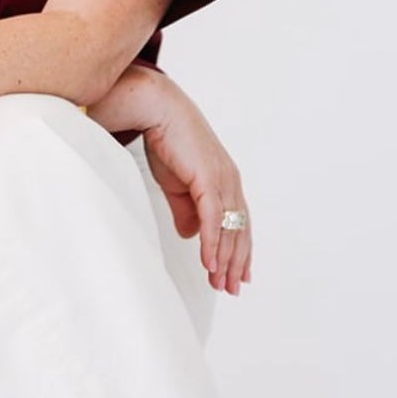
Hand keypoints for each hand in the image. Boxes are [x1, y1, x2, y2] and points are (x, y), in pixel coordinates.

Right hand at [88, 65, 251, 294]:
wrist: (157, 109)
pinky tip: (209, 263)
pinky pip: (214, 219)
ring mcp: (223, 180)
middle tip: (231, 288)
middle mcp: (230, 182)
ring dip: (225, 259)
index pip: (238, 223)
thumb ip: (186, 209)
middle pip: (239, 230)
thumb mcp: (177, 183)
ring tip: (220, 284)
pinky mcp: (209, 179)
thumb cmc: (166, 139)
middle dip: (235, 262)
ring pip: (229, 229)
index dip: (238, 250)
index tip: (237, 275)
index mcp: (225, 181)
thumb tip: (191, 234)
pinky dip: (213, 243)